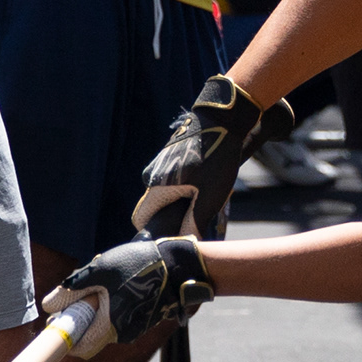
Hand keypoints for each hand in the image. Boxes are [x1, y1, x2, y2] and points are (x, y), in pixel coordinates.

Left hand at [42, 236, 213, 355]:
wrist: (178, 265)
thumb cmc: (138, 266)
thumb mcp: (99, 270)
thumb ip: (72, 289)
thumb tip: (48, 306)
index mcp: (110, 325)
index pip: (80, 349)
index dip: (66, 338)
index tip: (58, 321)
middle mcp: (122, 333)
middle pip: (90, 334)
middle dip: (80, 318)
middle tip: (77, 296)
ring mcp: (133, 328)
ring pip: (103, 324)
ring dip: (96, 309)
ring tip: (101, 283)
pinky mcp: (141, 319)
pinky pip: (117, 318)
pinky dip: (110, 306)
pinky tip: (117, 284)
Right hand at [130, 72, 265, 230]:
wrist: (221, 118)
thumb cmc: (216, 157)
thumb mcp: (210, 195)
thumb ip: (195, 221)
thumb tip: (188, 243)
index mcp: (156, 188)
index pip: (140, 219)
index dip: (154, 230)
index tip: (173, 234)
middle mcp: (152, 176)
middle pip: (153, 207)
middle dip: (170, 217)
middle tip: (194, 218)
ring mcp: (159, 163)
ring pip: (163, 192)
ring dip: (178, 200)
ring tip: (203, 197)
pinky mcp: (169, 155)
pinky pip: (169, 179)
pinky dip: (181, 186)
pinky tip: (203, 182)